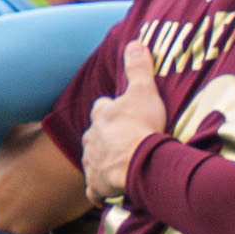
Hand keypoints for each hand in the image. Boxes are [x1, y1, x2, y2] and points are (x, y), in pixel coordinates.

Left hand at [80, 38, 169, 202]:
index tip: (125, 114)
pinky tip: (112, 192)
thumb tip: (134, 42)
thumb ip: (138, 68)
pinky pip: (95, 189)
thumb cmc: (142, 126)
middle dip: (107, 137)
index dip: (113, 110)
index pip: (103, 107)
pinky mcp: (96, 184)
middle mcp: (90, 137)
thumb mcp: (144, 91)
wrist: (140, 164)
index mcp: (101, 114)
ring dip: (104, 162)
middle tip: (126, 141)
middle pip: (95, 134)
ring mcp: (91, 162)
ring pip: (94, 160)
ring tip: (122, 166)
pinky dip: (101, 190)